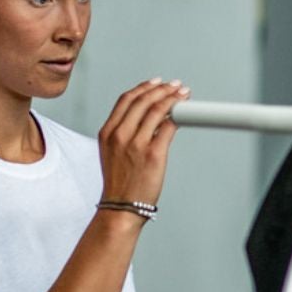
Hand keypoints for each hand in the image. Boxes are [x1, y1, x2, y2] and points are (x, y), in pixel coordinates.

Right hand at [97, 81, 189, 209]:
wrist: (121, 208)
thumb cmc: (120, 184)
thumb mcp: (112, 152)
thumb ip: (125, 133)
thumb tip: (151, 118)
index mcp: (108, 133)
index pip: (126, 99)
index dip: (144, 87)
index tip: (156, 83)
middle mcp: (120, 135)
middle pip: (143, 100)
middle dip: (162, 89)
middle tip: (175, 86)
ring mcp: (136, 144)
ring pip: (157, 109)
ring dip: (173, 98)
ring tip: (183, 95)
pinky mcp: (153, 154)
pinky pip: (168, 126)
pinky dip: (177, 115)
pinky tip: (183, 113)